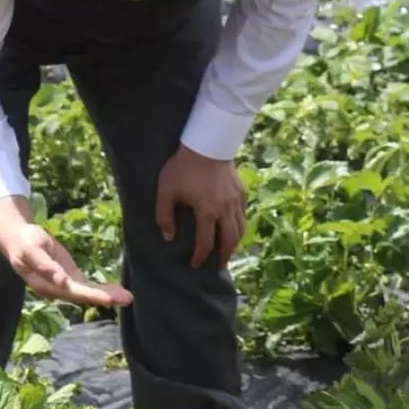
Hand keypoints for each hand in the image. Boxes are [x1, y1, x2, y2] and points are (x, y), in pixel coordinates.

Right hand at [0, 197, 133, 308]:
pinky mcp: (71, 277)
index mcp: (47, 285)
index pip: (74, 292)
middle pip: (85, 295)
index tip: (110, 299)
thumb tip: (62, 282)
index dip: (92, 295)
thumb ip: (46, 267)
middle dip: (106, 297)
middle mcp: (58, 289)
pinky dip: (103, 289)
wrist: (19, 239)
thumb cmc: (24, 243)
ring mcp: (65, 284)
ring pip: (89, 292)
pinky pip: (88, 286)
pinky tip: (117, 291)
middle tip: (128, 298)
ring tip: (127, 297)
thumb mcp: (31, 251)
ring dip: (108, 295)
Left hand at [155, 144, 245, 268]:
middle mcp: (225, 210)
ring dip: (235, 243)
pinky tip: (234, 226)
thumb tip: (169, 237)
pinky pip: (244, 214)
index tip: (195, 264)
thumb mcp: (166, 190)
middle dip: (224, 256)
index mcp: (207, 212)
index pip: (206, 243)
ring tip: (228, 250)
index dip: (200, 257)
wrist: (207, 143)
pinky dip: (240, 225)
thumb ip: (164, 216)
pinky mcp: (242, 191)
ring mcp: (236, 201)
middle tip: (218, 265)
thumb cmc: (183, 167)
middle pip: (229, 241)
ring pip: (241, 229)